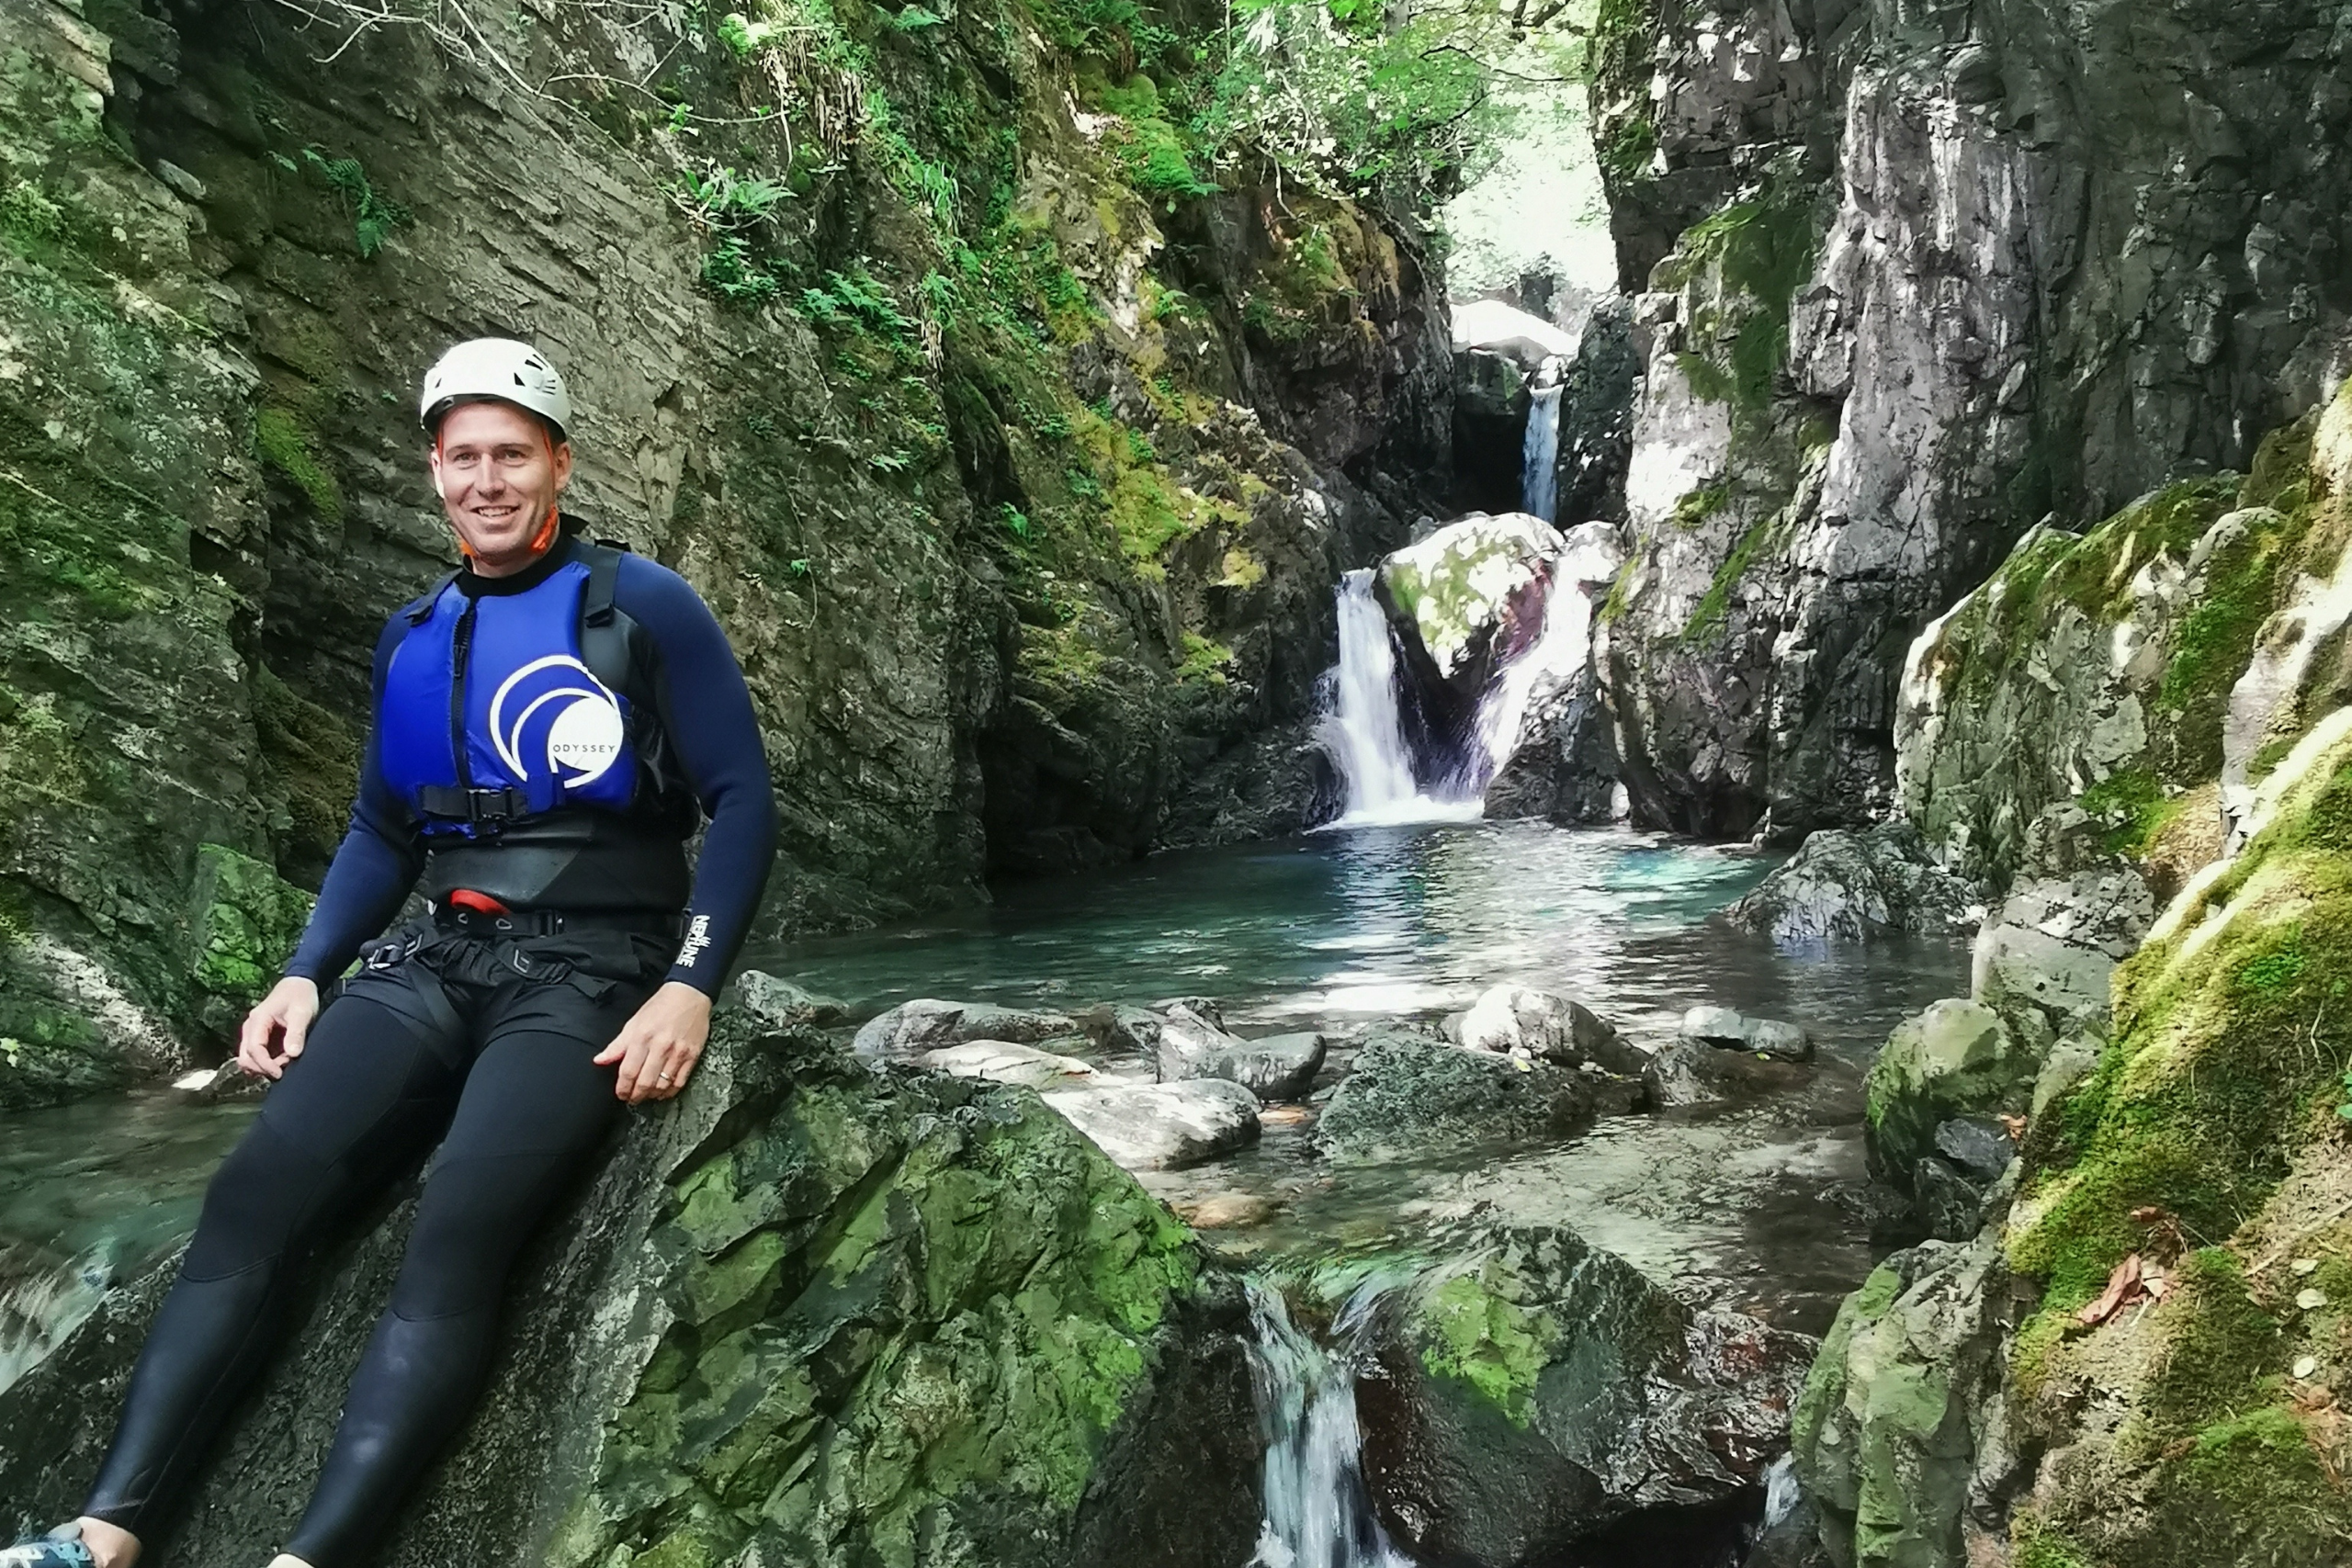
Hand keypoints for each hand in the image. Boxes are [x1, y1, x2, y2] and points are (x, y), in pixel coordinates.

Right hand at [237, 977, 320, 1080]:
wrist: (299, 985)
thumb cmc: (300, 996)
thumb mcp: (302, 1013)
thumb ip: (296, 1033)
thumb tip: (292, 1054)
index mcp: (257, 1020)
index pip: (254, 1049)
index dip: (265, 1065)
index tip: (280, 1073)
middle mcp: (250, 1028)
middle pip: (245, 1058)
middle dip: (264, 1068)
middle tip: (286, 1067)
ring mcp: (253, 1034)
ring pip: (249, 1059)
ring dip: (265, 1066)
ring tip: (287, 1061)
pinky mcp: (259, 1038)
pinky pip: (257, 1056)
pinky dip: (267, 1063)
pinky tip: (284, 1059)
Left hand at [594, 981, 713, 1103]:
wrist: (689, 995)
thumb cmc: (661, 1007)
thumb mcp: (634, 1023)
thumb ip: (617, 1045)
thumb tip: (600, 1060)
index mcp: (642, 1037)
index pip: (628, 1071)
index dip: (623, 1088)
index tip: (621, 1093)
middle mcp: (660, 1046)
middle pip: (645, 1082)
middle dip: (636, 1096)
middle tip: (632, 1098)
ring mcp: (678, 1052)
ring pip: (662, 1085)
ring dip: (651, 1095)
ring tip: (646, 1094)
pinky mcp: (692, 1055)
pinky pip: (680, 1082)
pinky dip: (669, 1091)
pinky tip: (662, 1091)